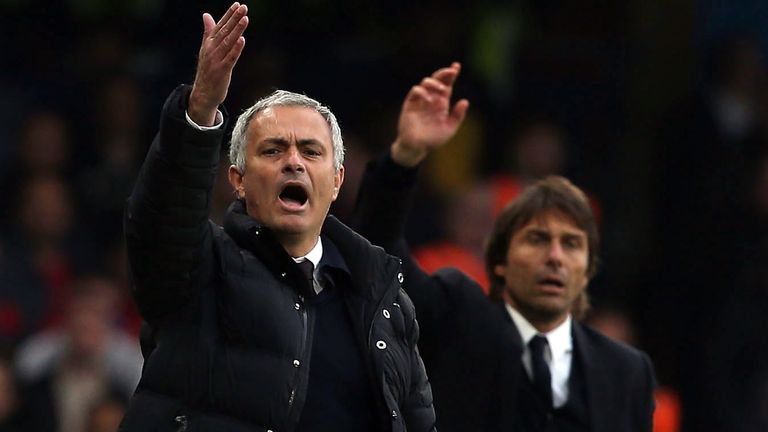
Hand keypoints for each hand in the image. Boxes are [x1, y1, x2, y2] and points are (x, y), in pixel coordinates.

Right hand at [188, 2, 248, 125]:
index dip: (229, 15)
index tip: (237, 4)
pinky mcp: (222, 70)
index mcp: (208, 43)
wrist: (203, 93)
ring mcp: (216, 60)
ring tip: (245, 19)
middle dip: (234, 18)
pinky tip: (242, 40)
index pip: (220, 26)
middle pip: (225, 31)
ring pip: (228, 42)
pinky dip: (236, 49)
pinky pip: (230, 58)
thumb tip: (206, 15)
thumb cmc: (208, 70)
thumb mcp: (207, 49)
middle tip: (243, 7)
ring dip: (237, 30)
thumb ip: (209, 32)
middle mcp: (211, 49)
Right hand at [391, 62, 468, 166]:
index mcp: (442, 102)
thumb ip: (458, 116)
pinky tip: (428, 99)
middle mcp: (431, 98)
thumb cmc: (433, 139)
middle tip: (451, 71)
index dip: (451, 75)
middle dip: (444, 73)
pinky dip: (422, 91)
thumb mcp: (449, 128)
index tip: (457, 66)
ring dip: (435, 83)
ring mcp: (420, 100)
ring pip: (426, 82)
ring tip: (442, 90)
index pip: (447, 84)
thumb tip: (465, 101)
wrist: (417, 147)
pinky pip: (415, 91)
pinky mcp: (410, 104)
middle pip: (437, 80)